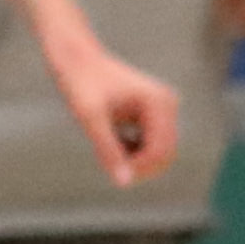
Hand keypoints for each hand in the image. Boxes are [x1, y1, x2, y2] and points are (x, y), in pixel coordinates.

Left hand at [50, 44, 179, 186]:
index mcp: (158, 103)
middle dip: (138, 166)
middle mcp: (168, 105)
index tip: (110, 168)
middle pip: (164, 156)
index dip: (138, 168)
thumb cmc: (81, 85)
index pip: (161, 152)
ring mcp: (164, 109)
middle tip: (105, 160)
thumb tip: (124, 183)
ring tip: (105, 143)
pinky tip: (110, 138)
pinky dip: (131, 151)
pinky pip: (150, 146)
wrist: (77, 60)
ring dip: (133, 159)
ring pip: (158, 154)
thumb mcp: (90, 119)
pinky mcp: (155, 115)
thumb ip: (108, 150)